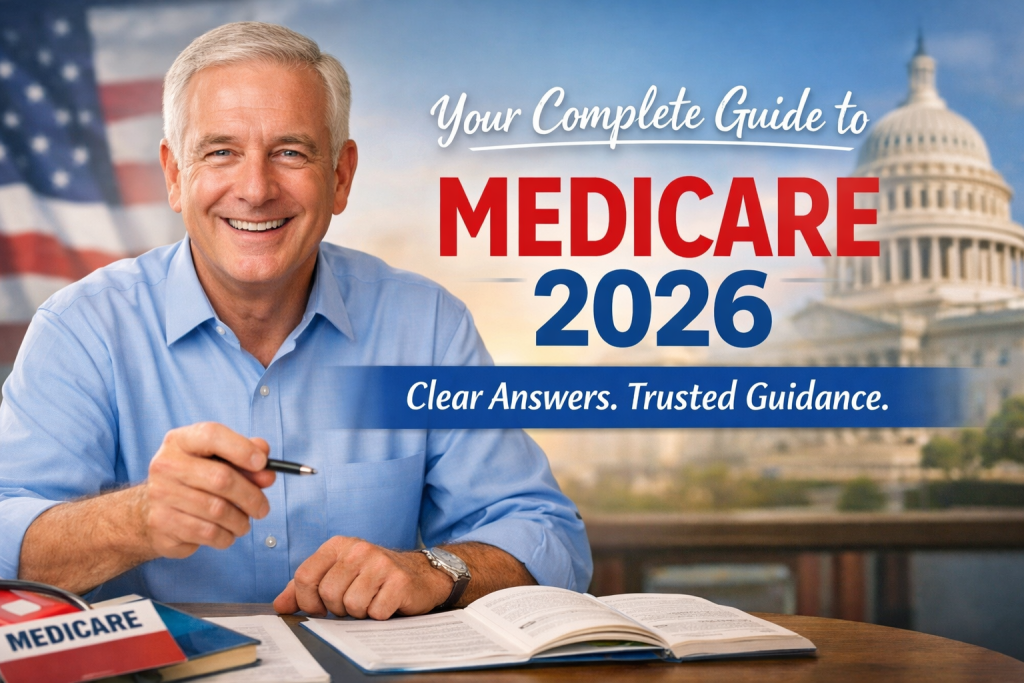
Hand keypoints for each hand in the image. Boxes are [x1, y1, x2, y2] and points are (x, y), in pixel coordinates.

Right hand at [141, 422, 275, 558]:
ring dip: (240, 520)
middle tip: (263, 508)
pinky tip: (227, 533)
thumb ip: (246, 457)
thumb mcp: (219, 459)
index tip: (263, 464)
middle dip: (251, 496)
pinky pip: (207, 533)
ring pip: (217, 510)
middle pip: (221, 478)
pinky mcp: (161, 523)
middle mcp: (166, 465)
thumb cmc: (195, 479)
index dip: (242, 449)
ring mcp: (160, 495)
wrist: (154, 508)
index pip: (212, 435)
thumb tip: (268, 471)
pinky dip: (226, 536)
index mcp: (180, 441)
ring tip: (244, 522)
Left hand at [272, 536, 453, 619]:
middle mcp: (358, 549)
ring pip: (351, 605)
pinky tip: (386, 603)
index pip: (304, 576)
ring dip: (359, 613)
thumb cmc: (374, 577)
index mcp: (338, 545)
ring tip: (370, 601)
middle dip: (338, 608)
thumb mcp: (338, 574)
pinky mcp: (399, 581)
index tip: (319, 608)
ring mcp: (380, 563)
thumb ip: (305, 588)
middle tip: (353, 602)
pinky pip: (375, 612)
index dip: (307, 600)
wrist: (420, 574)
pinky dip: (379, 615)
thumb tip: (279, 606)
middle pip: (328, 594)